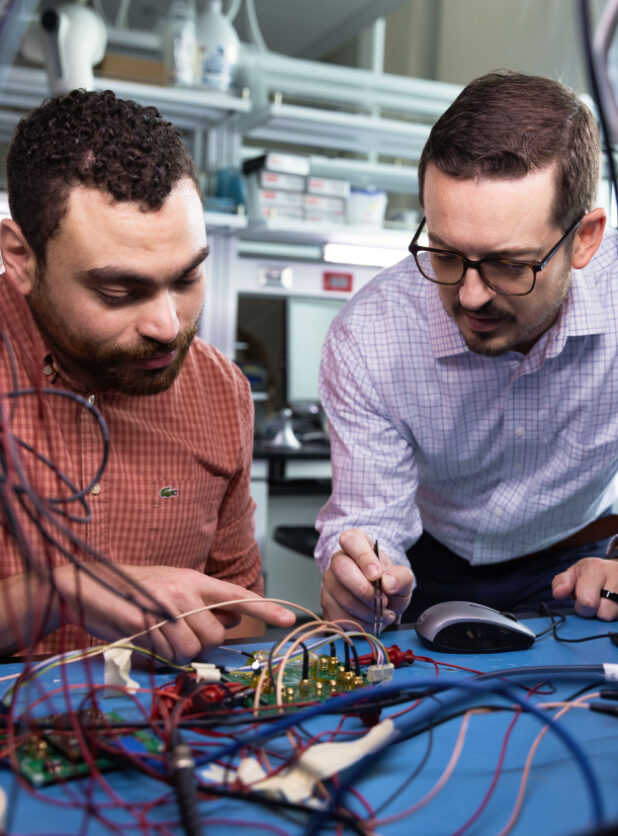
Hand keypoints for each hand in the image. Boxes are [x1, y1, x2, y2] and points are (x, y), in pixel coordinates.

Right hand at [53, 563, 295, 663]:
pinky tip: (144, 638)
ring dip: (176, 652)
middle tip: (176, 634)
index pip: (237, 595)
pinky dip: (157, 654)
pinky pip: (166, 652)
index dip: (264, 608)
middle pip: (215, 634)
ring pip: (192, 647)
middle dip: (200, 643)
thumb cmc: (133, 593)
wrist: (87, 586)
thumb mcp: (173, 591)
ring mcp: (165, 604)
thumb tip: (233, 620)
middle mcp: (185, 589)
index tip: (289, 618)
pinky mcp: (146, 620)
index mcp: (195, 580)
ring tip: (158, 636)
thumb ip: (203, 605)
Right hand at [320, 528, 413, 630]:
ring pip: (342, 597)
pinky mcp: (327, 604)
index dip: (363, 557)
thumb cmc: (388, 582)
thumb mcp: (403, 577)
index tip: (377, 575)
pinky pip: (340, 617)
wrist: (383, 598)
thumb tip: (389, 583)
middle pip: (341, 569)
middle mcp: (338, 560)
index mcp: (356, 544)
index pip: (351, 540)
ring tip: (383, 614)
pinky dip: (360, 624)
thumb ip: (402, 576)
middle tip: (383, 601)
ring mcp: (330, 583)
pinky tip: (371, 621)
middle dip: (365, 590)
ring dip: (367, 612)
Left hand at [552, 557, 617, 619]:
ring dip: (609, 615)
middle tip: (595, 603)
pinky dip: (617, 616)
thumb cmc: (591, 574)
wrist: (615, 569)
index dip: (582, 607)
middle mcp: (616, 577)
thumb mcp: (574, 573)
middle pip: (605, 614)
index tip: (581, 601)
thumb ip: (561, 583)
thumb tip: (558, 594)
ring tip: (606, 603)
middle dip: (596, 613)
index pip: (587, 601)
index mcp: (596, 569)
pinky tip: (614, 607)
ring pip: (616, 618)